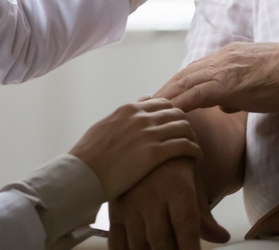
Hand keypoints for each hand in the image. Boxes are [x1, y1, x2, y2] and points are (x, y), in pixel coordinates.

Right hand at [69, 99, 201, 199]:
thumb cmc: (89, 155)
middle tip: (190, 137)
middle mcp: (141, 117)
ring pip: (184, 127)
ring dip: (193, 136)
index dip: (173, 113)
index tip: (177, 125)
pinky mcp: (154, 153)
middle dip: (186, 123)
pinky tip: (197, 157)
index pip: (162, 103)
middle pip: (176, 112)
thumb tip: (139, 106)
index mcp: (129, 109)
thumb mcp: (105, 126)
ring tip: (195, 147)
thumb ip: (124, 116)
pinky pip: (184, 146)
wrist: (81, 174)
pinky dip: (194, 149)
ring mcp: (148, 134)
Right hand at [108, 158, 228, 249]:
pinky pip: (117, 242)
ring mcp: (130, 205)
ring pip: (139, 245)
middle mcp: (152, 197)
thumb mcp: (192, 183)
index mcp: (177, 188)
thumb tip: (220, 237)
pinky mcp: (115, 211)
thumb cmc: (172, 164)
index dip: (190, 248)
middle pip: (162, 241)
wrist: (143, 141)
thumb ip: (204, 215)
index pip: (186, 225)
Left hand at [157, 42, 278, 113]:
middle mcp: (221, 59)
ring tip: (147, 111)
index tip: (163, 96)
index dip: (177, 83)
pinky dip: (179, 103)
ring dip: (164, 97)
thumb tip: (225, 103)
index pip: (195, 70)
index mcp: (229, 56)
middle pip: (183, 75)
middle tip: (144, 105)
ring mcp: (223, 70)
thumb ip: (239, 90)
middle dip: (164, 90)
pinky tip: (167, 114)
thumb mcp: (260, 82)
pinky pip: (195, 94)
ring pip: (184, 83)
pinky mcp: (226, 83)